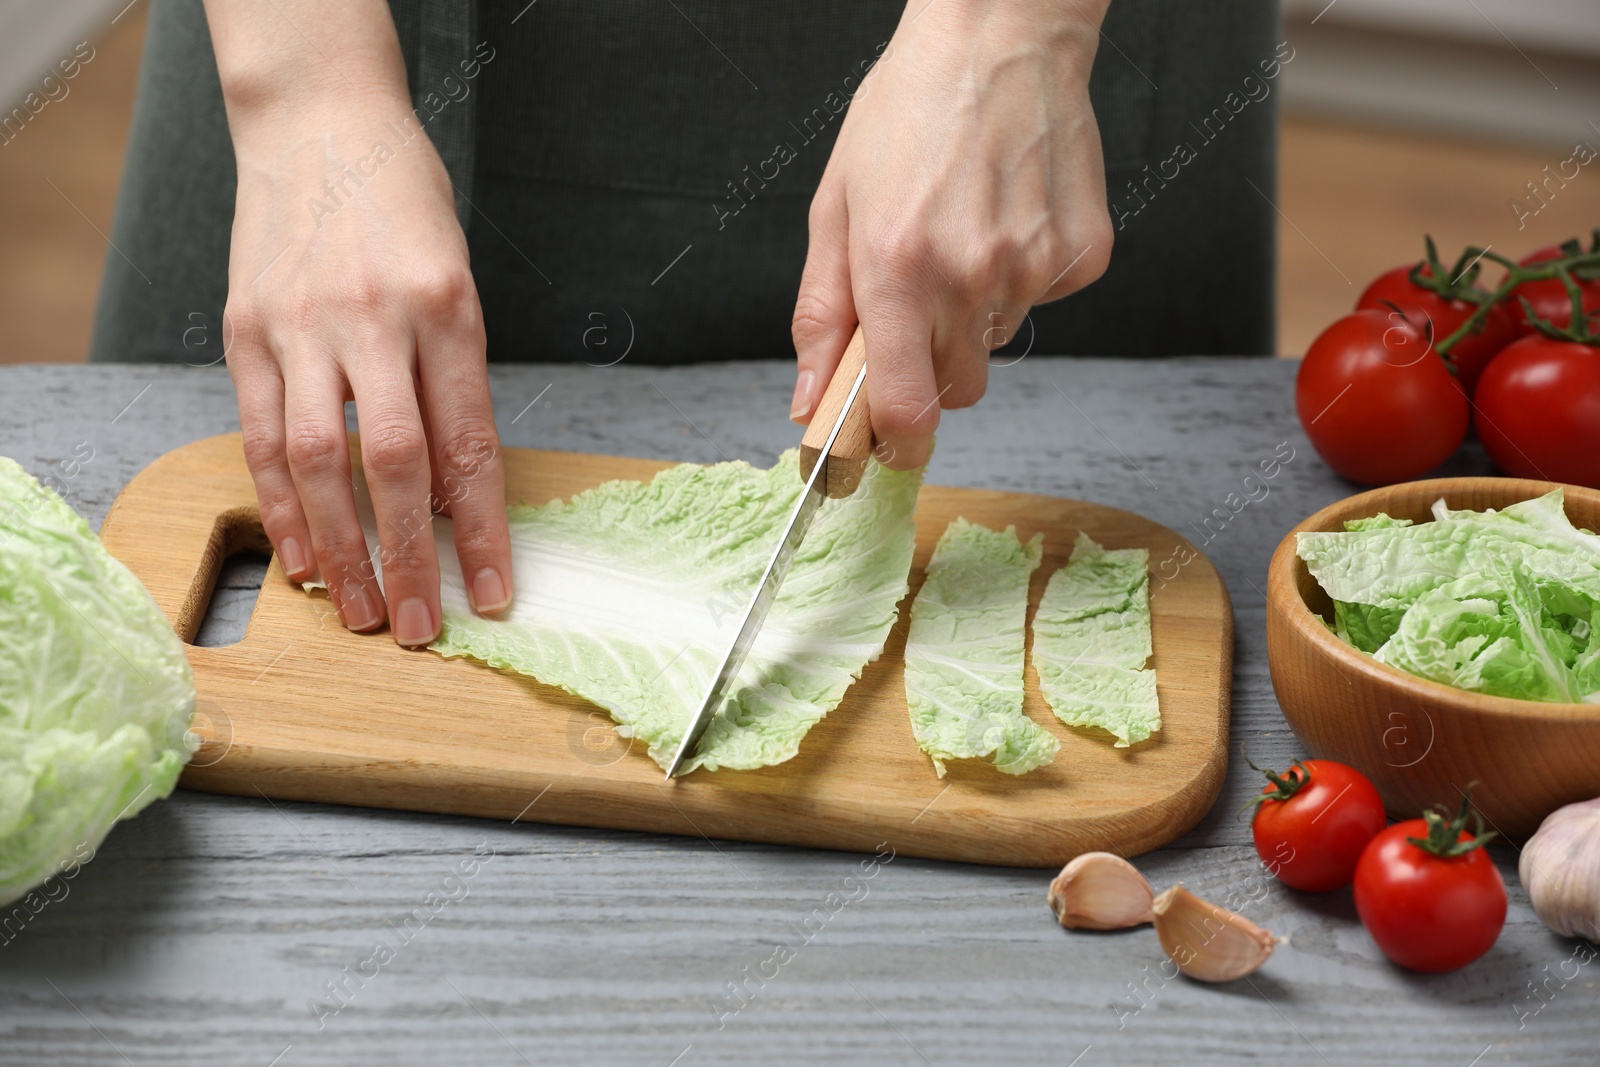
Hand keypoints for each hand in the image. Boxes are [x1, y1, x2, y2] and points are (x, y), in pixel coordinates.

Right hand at [220, 89, 510, 645]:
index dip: (486, 532)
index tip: (498, 595)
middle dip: (410, 558)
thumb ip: (454, 385)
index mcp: (448, 310)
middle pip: (394, 464)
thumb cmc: (406, 210)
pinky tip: (300, 555)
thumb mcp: (458, 286)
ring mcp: (301, 323)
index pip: (471, 445)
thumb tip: (457, 494)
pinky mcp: (245, 328)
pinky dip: (279, 504)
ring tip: (359, 611)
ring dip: (339, 548)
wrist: (322, 123)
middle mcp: (374, 318)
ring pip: (316, 460)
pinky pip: (260, 433)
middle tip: (419, 628)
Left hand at [790, 0, 1113, 466]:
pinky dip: (1024, 276)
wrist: (1000, 37)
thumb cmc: (907, 112)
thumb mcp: (837, 207)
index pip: (906, 408)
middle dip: (931, 368)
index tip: (886, 446)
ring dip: (976, 311)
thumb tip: (808, 402)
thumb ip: (820, 315)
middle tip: (919, 304)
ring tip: (964, 230)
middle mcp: (969, 276)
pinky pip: (1045, 301)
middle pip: (957, 390)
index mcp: (896, 268)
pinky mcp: (1083, 255)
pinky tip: (1008, 215)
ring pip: (999, 341)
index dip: (895, 443)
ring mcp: (1035, 267)